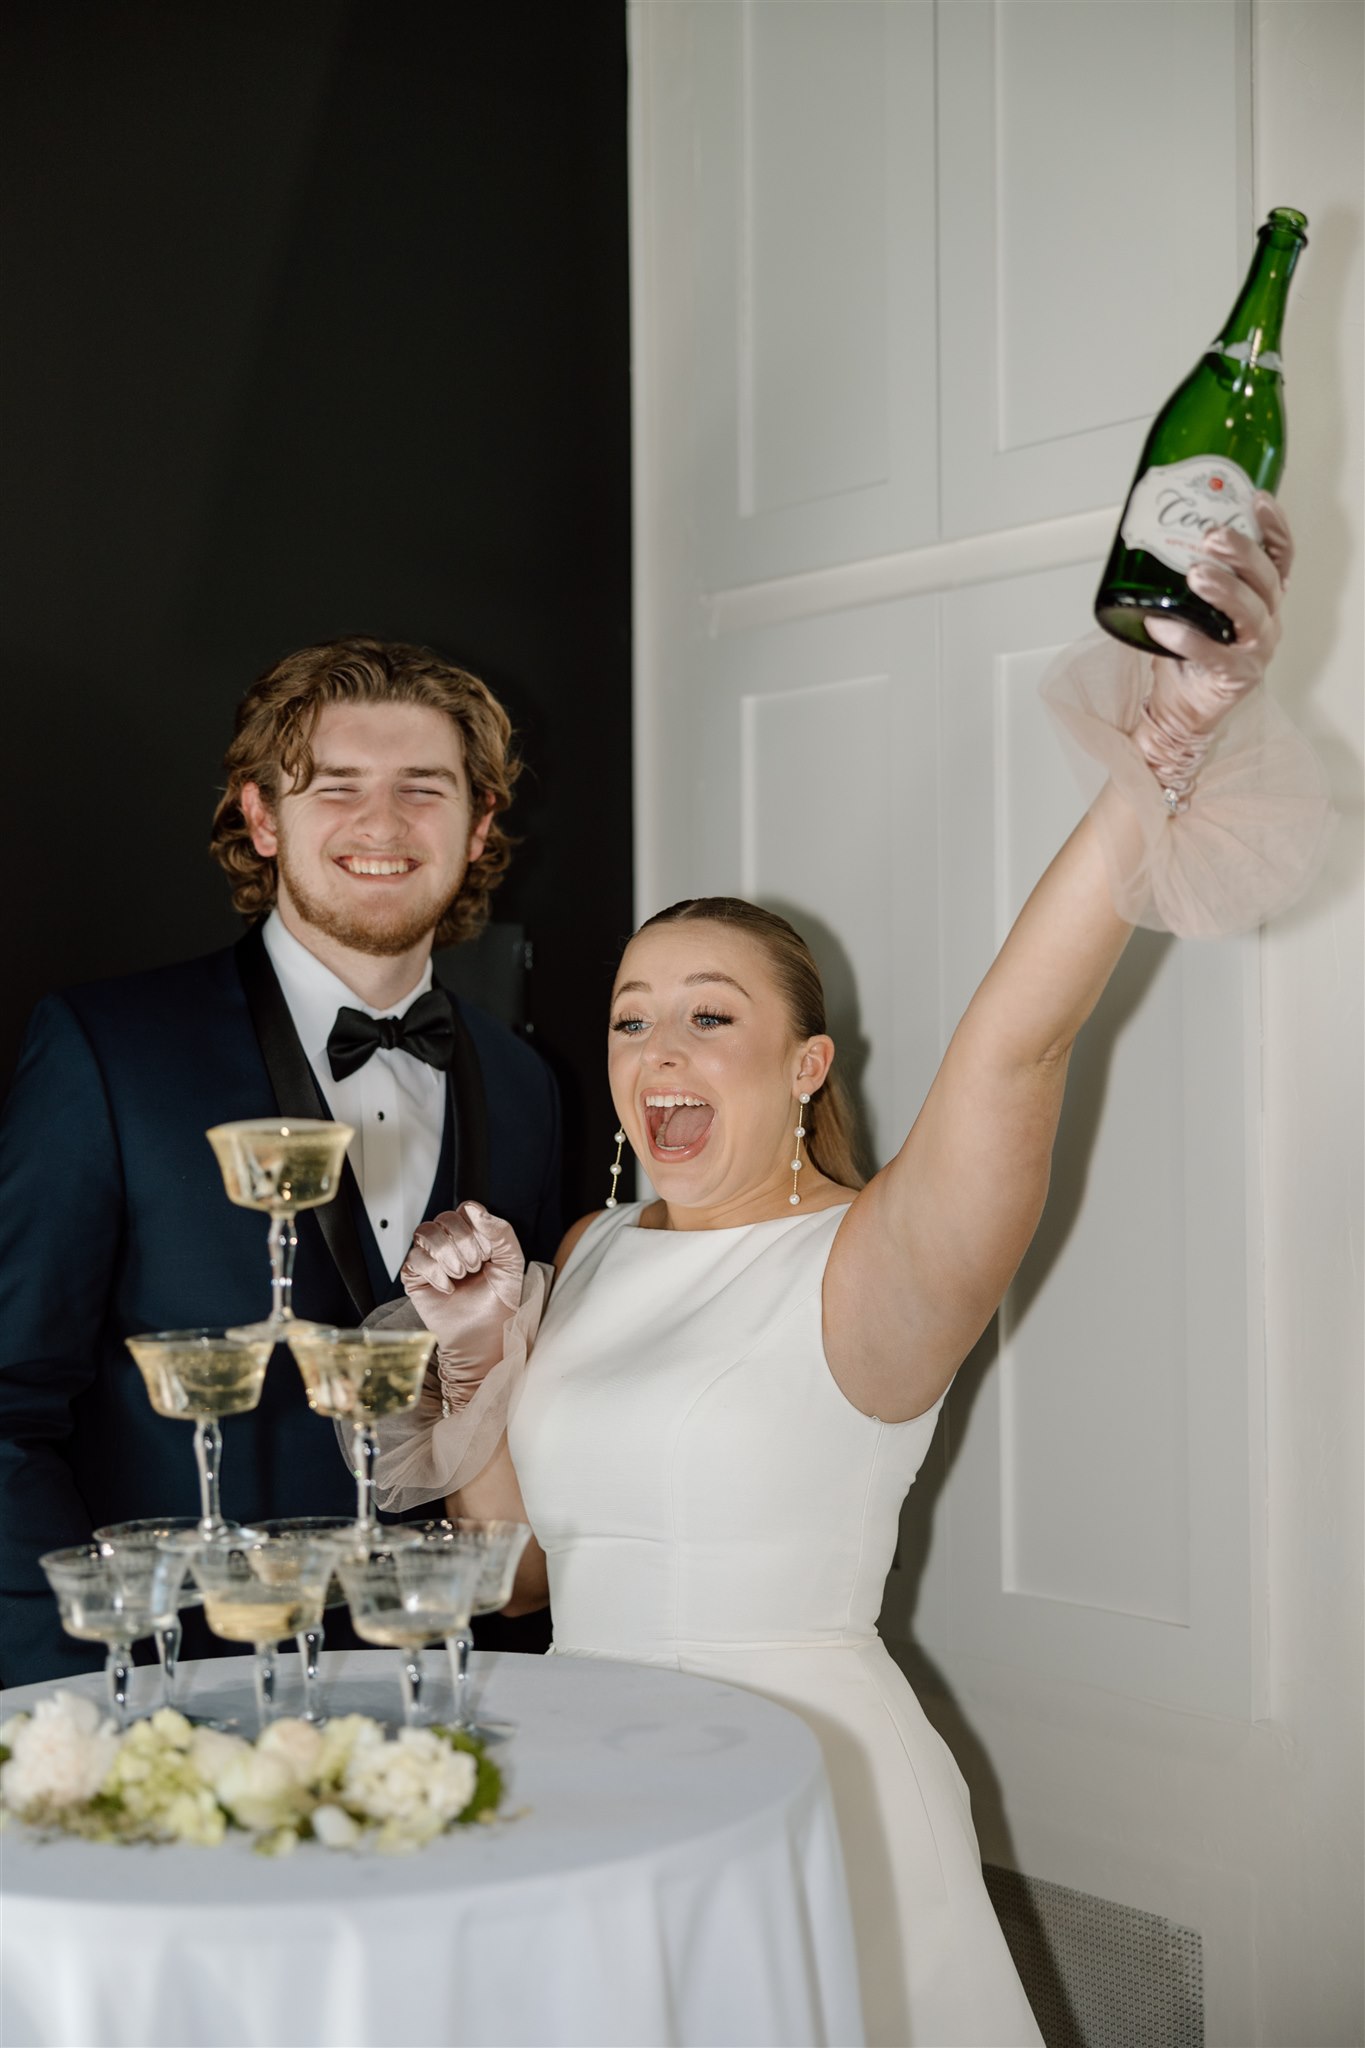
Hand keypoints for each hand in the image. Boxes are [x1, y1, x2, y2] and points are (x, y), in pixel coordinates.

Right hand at [401, 1203, 524, 1406]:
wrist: (485, 1336)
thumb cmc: (499, 1303)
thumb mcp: (511, 1262)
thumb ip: (501, 1232)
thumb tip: (476, 1211)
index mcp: (473, 1235)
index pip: (466, 1209)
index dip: (476, 1228)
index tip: (488, 1252)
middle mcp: (450, 1243)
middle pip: (445, 1218)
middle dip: (464, 1243)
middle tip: (474, 1267)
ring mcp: (430, 1258)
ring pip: (425, 1232)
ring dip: (448, 1255)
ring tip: (460, 1276)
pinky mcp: (415, 1276)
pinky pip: (414, 1258)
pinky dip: (434, 1272)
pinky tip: (448, 1288)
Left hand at [1137, 494, 1293, 806]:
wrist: (1179, 708)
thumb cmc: (1186, 652)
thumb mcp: (1190, 604)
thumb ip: (1182, 570)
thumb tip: (1146, 528)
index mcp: (1262, 597)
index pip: (1279, 556)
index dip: (1273, 528)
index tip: (1256, 500)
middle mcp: (1266, 620)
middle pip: (1266, 579)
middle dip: (1241, 552)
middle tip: (1212, 535)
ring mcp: (1256, 649)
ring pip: (1250, 613)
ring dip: (1223, 589)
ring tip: (1196, 574)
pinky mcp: (1236, 676)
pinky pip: (1214, 654)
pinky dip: (1186, 638)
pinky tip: (1162, 625)